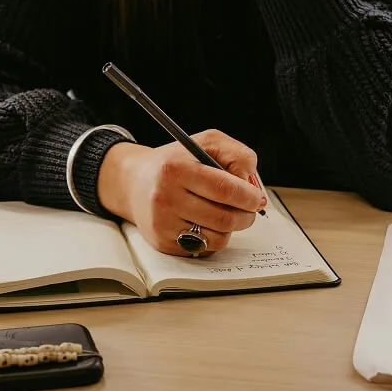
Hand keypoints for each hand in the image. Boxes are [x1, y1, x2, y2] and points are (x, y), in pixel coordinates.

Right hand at [96, 129, 267, 256]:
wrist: (134, 182)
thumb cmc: (177, 161)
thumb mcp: (207, 142)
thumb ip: (237, 155)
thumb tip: (252, 185)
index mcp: (176, 169)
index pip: (225, 189)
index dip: (249, 196)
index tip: (256, 197)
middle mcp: (166, 197)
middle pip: (224, 218)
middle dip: (246, 215)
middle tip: (249, 208)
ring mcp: (163, 223)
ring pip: (218, 237)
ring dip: (231, 227)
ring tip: (226, 212)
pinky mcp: (163, 243)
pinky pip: (204, 248)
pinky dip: (214, 237)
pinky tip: (207, 222)